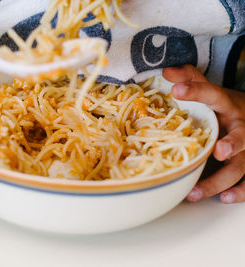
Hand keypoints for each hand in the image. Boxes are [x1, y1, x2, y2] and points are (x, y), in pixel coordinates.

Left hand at [163, 64, 244, 203]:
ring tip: (196, 192)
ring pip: (240, 167)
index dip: (196, 91)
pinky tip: (223, 198)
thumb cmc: (230, 108)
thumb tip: (166, 71)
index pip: (213, 95)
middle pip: (240, 138)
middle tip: (219, 150)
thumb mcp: (216, 93)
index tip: (176, 89)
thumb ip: (193, 81)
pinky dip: (239, 192)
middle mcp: (243, 128)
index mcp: (229, 106)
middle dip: (232, 143)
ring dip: (219, 181)